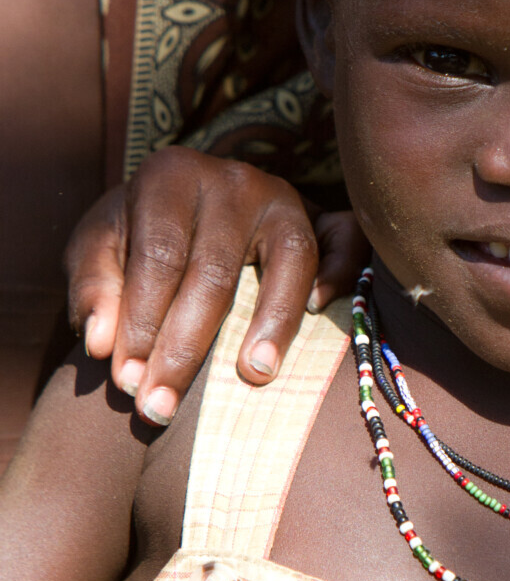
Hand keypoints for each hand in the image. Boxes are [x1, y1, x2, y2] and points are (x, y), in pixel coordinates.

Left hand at [65, 148, 365, 425]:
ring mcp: (283, 195)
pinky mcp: (322, 214)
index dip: (140, 323)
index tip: (127, 382)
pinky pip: (344, 240)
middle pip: (215, 270)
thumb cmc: (137, 234)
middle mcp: (232, 178)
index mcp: (170, 174)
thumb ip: (93, 289)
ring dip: (272, 323)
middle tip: (163, 406)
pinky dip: (338, 273)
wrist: (184, 201)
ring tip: (252, 376)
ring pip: (287, 259)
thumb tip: (101, 343)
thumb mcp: (99, 247)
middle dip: (186, 346)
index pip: (158, 256)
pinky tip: (316, 310)